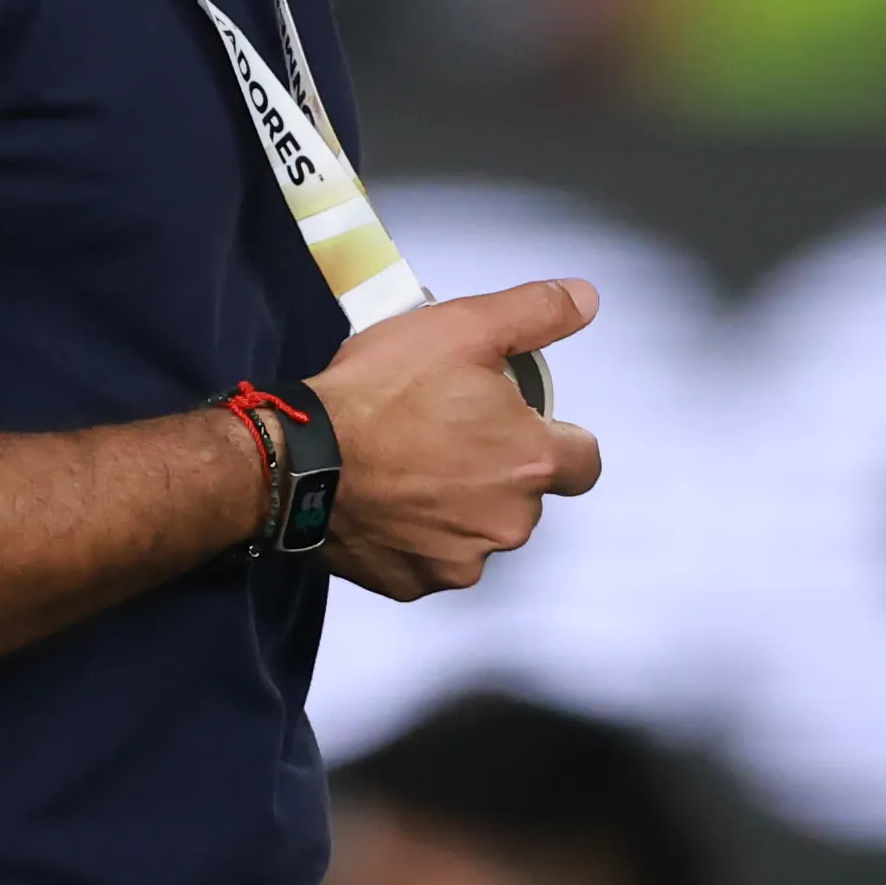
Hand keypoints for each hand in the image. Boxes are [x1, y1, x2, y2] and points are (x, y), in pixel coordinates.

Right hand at [307, 278, 601, 600]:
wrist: (301, 456)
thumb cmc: (380, 394)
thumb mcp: (463, 327)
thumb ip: (535, 313)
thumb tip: (584, 300)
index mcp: (531, 461)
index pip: (583, 462)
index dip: (557, 439)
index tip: (518, 425)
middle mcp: (507, 522)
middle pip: (524, 496)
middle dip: (495, 469)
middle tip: (444, 432)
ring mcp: (460, 560)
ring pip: (477, 529)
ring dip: (457, 505)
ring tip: (409, 464)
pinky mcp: (414, 584)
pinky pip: (430, 558)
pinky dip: (414, 535)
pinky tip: (386, 501)